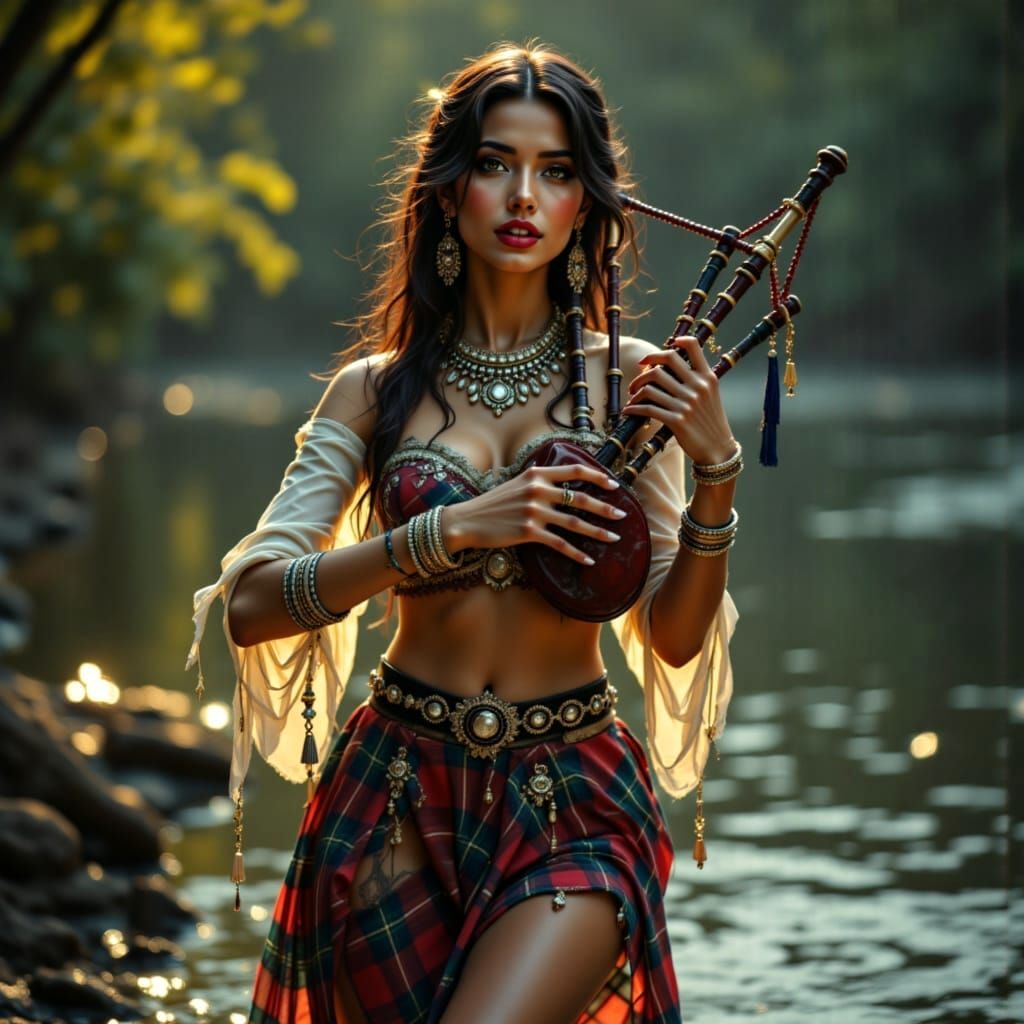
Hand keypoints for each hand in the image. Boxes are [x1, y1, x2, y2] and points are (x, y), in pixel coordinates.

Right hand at [442, 462, 624, 565]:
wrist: (467, 520)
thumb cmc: (492, 504)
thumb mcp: (516, 483)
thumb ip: (537, 480)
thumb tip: (556, 477)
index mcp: (536, 474)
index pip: (574, 471)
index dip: (597, 476)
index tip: (614, 484)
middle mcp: (537, 490)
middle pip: (580, 498)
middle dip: (605, 507)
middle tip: (623, 515)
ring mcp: (533, 511)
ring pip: (574, 523)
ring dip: (597, 532)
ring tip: (614, 538)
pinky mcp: (528, 532)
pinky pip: (559, 544)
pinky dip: (576, 553)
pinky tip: (588, 560)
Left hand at [621, 336, 737, 464]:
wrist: (718, 450)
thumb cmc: (711, 422)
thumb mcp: (710, 395)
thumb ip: (696, 380)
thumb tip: (669, 369)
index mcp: (707, 377)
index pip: (693, 347)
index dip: (675, 341)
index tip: (662, 349)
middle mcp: (697, 387)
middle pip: (665, 362)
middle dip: (646, 366)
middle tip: (638, 375)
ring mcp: (687, 403)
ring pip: (651, 386)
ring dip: (636, 391)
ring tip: (633, 397)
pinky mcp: (676, 421)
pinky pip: (648, 409)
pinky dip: (634, 409)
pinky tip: (629, 411)